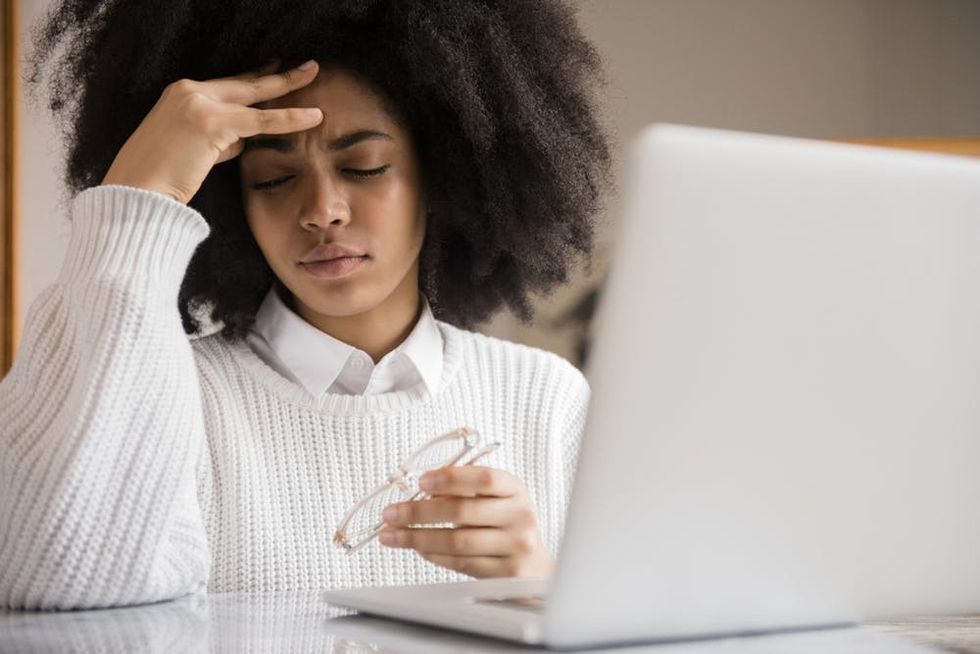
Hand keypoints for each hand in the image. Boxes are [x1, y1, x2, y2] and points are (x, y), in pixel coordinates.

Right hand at [101, 59, 323, 204]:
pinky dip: (290, 119)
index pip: (227, 84)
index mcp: (180, 96)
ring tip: (313, 74)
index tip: (275, 68)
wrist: (136, 192)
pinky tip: (314, 116)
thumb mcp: (194, 152)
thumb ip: (220, 141)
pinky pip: (261, 121)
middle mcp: (188, 92)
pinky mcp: (211, 123)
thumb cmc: (161, 180)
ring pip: (256, 96)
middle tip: (306, 65)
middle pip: (244, 82)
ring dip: (288, 85)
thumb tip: (244, 141)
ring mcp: (198, 104)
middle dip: (277, 73)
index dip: (255, 78)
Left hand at [379, 466, 555, 577]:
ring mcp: (515, 545)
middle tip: (391, 513)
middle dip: (419, 512)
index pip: (483, 478)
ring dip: (417, 538)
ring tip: (392, 534)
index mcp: (515, 489)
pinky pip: (460, 563)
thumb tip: (420, 490)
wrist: (534, 564)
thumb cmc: (505, 524)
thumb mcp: (494, 498)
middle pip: (462, 511)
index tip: (421, 481)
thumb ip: (464, 490)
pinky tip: (418, 549)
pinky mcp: (505, 572)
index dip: (450, 478)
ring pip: (457, 541)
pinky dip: (433, 555)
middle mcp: (519, 515)